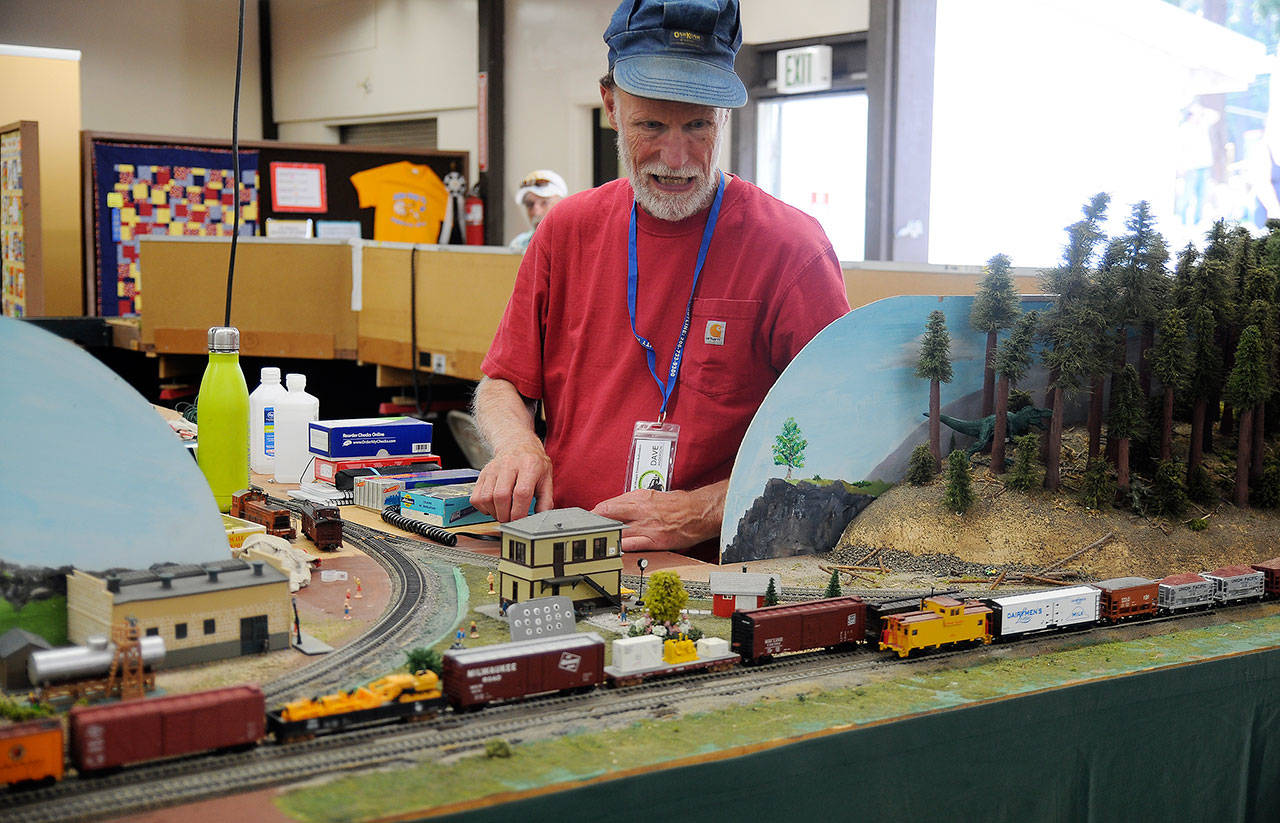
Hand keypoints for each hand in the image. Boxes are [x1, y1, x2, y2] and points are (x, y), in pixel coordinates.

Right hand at [470, 441, 553, 521]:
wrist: (518, 444)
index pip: (521, 493)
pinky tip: (493, 507)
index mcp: (529, 465)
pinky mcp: (482, 474)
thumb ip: (546, 500)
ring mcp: (493, 469)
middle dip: (506, 515)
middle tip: (512, 519)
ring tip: (503, 513)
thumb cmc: (533, 463)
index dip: (520, 512)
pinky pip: (476, 497)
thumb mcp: (547, 478)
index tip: (521, 520)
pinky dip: (483, 508)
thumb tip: (540, 517)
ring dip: (494, 512)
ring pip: (486, 498)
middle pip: (501, 496)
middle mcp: (509, 465)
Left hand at [591, 481, 725, 552]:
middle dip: (593, 522)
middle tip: (584, 529)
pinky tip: (613, 549)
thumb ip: (634, 502)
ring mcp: (648, 527)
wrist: (700, 512)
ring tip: (596, 541)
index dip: (596, 512)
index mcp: (640, 497)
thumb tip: (617, 508)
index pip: (609, 504)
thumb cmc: (679, 504)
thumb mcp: (653, 495)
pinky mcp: (656, 541)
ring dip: (605, 536)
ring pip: (618, 531)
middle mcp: (641, 510)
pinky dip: (621, 547)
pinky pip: (633, 545)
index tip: (588, 518)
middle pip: (609, 515)